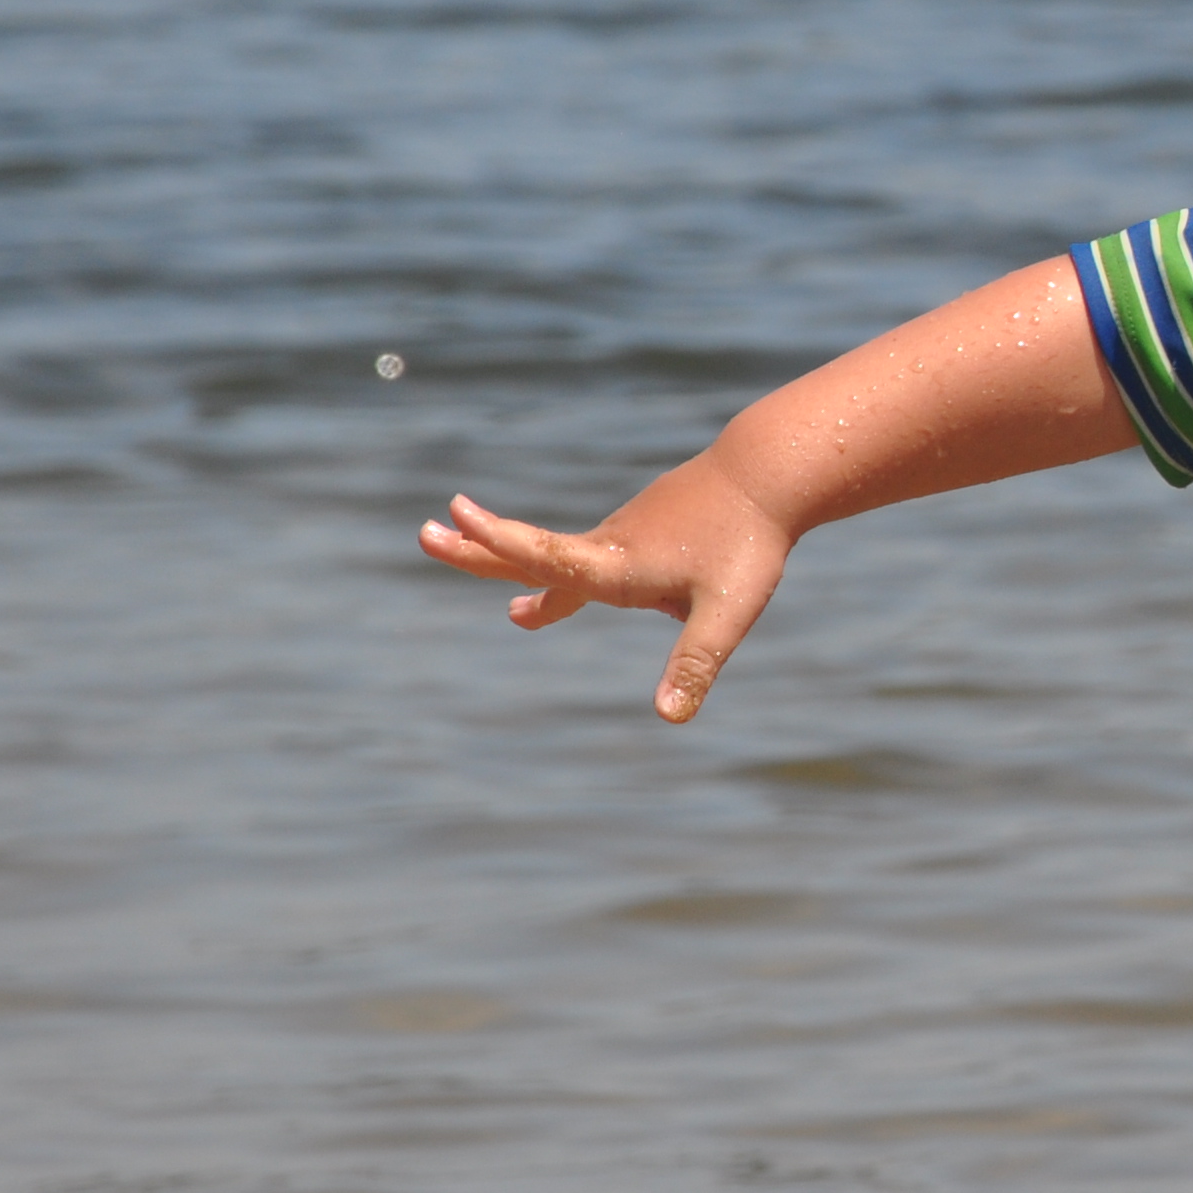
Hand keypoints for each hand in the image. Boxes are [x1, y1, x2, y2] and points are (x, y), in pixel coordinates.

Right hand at [416, 459, 793, 724]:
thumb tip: (669, 717)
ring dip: (517, 562)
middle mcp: (611, 545)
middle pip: (532, 552)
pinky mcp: (640, 526)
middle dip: (478, 548)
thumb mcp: (728, 612)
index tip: (454, 518)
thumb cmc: (748, 545)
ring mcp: (623, 532)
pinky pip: (603, 557)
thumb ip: (696, 663)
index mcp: (620, 566)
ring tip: (508, 602)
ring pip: (568, 560)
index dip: (500, 544)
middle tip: (425, 532)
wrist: (768, 475)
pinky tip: (639, 591)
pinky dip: (578, 575)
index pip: (548, 559)